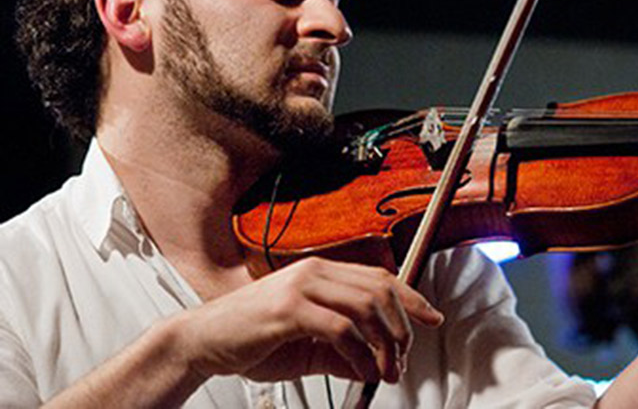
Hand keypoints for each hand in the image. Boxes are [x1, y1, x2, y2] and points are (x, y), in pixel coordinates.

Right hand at [172, 256, 443, 384]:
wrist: (201, 343)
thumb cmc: (251, 340)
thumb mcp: (307, 347)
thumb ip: (342, 351)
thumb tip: (376, 363)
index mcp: (319, 272)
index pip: (379, 277)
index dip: (411, 297)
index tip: (431, 318)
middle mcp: (313, 272)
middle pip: (380, 290)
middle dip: (402, 328)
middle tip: (403, 359)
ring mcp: (301, 288)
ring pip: (366, 308)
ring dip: (385, 344)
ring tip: (386, 370)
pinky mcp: (288, 310)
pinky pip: (341, 330)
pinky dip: (360, 354)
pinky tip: (361, 370)